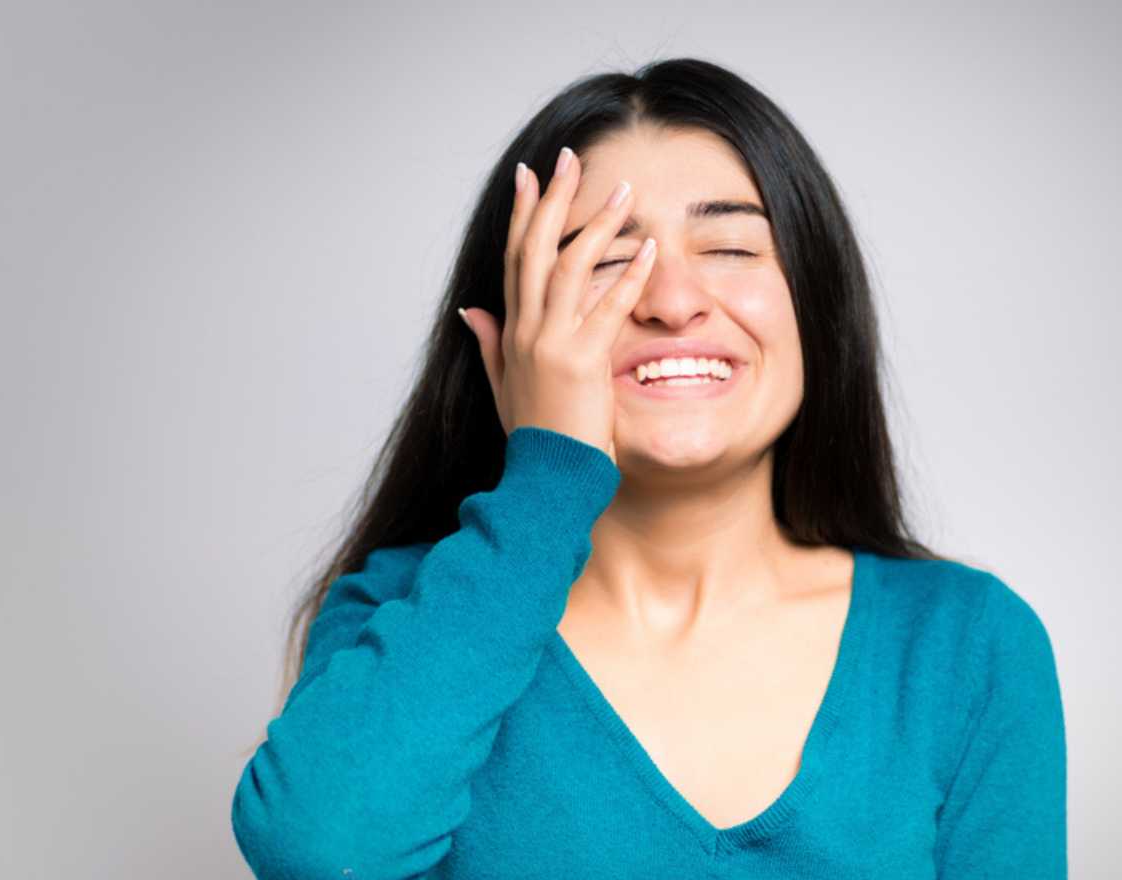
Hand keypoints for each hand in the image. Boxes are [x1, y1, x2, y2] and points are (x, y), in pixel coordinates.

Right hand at [459, 146, 657, 465]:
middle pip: (537, 248)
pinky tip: (649, 248)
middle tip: (569, 157)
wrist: (544, 480)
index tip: (530, 175)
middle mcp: (526, 329)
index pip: (515, 258)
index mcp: (511, 332)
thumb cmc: (534, 439)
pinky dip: (629, 275)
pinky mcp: (582, 361)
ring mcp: (551, 343)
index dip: (523, 214)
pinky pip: (608, 307)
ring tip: (624, 192)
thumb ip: (488, 344)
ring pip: (573, 266)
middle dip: (553, 198)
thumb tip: (471, 310)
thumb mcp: (503, 386)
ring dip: (599, 224)